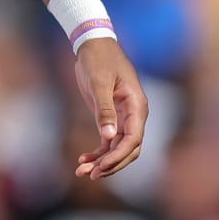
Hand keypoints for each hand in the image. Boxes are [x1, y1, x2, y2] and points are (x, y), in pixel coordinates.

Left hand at [73, 39, 147, 179]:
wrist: (93, 44)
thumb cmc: (99, 59)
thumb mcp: (99, 82)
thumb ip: (104, 109)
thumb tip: (108, 136)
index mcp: (137, 107)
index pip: (133, 139)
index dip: (119, 156)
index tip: (102, 167)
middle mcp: (134, 115)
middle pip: (128, 149)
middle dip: (110, 164)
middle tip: (89, 174)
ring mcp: (123, 117)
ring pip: (117, 147)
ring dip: (102, 161)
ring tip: (81, 171)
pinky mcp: (111, 117)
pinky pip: (108, 141)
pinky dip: (98, 152)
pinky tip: (83, 159)